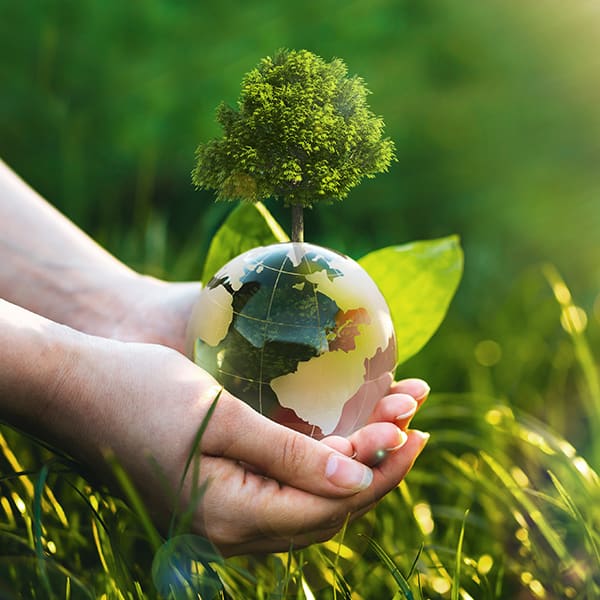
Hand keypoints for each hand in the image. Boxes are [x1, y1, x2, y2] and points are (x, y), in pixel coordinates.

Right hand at [58, 336, 428, 555]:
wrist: (77, 393)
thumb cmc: (142, 393)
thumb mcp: (222, 419)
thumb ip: (290, 456)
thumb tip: (356, 480)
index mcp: (232, 516)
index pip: (332, 505)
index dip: (381, 470)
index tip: (416, 433)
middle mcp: (231, 532)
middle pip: (327, 511)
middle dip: (376, 470)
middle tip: (412, 427)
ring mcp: (223, 521)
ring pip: (310, 507)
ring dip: (352, 471)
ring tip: (388, 432)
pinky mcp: (218, 500)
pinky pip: (285, 496)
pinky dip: (319, 472)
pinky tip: (338, 445)